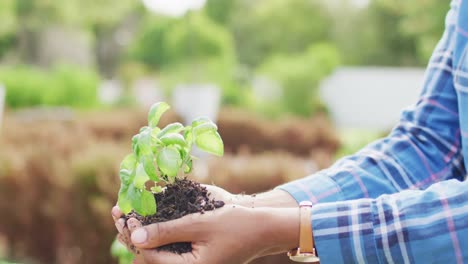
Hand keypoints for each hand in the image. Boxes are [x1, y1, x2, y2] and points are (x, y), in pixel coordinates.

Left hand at [112, 184, 233, 254]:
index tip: (124, 214)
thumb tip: (135, 237)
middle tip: (120, 212)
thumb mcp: (199, 223)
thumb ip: (167, 231)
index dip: (134, 235)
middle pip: (151, 257)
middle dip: (134, 235)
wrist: (262, 229)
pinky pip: (170, 249)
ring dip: (144, 234)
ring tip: (130, 214)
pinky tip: (151, 219)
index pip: (150, 256)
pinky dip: (159, 234)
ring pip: (159, 252)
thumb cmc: (235, 224)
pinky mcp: (195, 257)